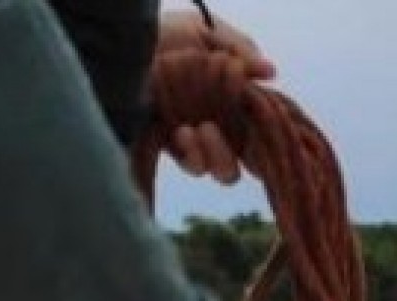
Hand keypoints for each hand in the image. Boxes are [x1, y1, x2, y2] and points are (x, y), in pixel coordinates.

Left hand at [157, 10, 276, 182]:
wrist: (126, 38)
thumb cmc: (170, 33)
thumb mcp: (208, 34)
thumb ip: (240, 52)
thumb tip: (270, 71)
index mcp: (236, 103)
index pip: (262, 134)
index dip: (270, 141)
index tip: (267, 134)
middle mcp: (221, 126)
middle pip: (248, 162)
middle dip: (245, 156)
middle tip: (226, 131)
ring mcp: (197, 139)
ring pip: (221, 170)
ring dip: (216, 155)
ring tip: (201, 129)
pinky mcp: (171, 146)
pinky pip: (192, 165)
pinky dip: (192, 153)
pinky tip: (182, 132)